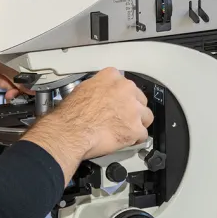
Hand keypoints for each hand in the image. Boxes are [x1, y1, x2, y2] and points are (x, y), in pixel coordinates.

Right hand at [22, 68, 154, 178]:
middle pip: (140, 100)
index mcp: (112, 77)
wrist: (70, 132)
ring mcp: (133, 109)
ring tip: (125, 130)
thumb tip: (102, 93)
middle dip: (133, 110)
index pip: (126, 85)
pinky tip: (125, 140)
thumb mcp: (82, 89)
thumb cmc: (71, 115)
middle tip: (122, 118)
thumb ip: (99, 88)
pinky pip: (142, 135)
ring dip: (137, 124)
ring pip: (146, 117)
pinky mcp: (135, 128)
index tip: (120, 103)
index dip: (124, 97)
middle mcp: (126, 90)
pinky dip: (134, 140)